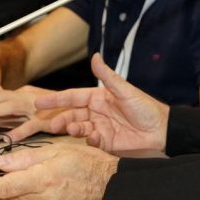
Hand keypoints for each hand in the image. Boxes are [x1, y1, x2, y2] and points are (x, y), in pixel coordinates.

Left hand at [0, 86, 67, 141]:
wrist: (85, 108)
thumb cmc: (57, 112)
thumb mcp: (35, 104)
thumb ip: (15, 109)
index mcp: (25, 94)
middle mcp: (30, 99)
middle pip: (3, 97)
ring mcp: (39, 109)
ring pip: (15, 107)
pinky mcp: (48, 121)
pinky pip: (32, 126)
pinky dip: (19, 131)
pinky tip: (8, 137)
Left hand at [0, 143, 117, 199]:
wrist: (112, 189)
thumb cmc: (90, 166)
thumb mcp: (60, 149)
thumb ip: (27, 156)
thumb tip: (2, 162)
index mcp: (43, 178)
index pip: (2, 186)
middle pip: (6, 198)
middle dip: (5, 187)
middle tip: (20, 175)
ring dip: (15, 198)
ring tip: (34, 185)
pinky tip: (43, 197)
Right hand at [35, 53, 169, 153]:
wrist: (161, 130)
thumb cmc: (145, 107)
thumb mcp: (125, 90)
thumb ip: (107, 76)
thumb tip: (95, 56)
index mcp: (98, 97)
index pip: (72, 97)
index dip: (55, 100)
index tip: (38, 103)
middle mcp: (96, 112)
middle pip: (71, 114)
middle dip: (59, 118)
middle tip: (52, 124)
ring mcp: (99, 128)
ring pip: (78, 128)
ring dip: (71, 129)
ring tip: (70, 129)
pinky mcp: (105, 143)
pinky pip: (91, 141)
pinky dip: (89, 140)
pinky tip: (93, 137)